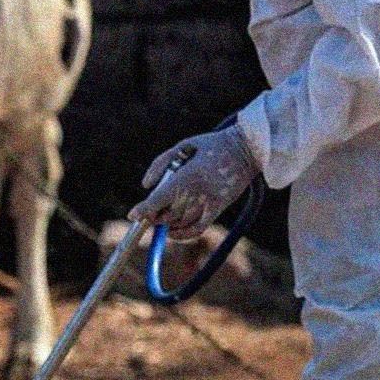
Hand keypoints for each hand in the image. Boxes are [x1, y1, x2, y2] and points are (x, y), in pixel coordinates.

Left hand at [128, 123, 257, 240]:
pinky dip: (183, 234)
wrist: (246, 149)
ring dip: (166, 222)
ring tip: (161, 216)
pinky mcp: (218, 208)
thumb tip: (146, 185)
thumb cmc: (211, 145)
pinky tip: (172, 232)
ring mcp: (209, 202)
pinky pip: (197, 229)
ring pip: (180, 222)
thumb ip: (161, 164)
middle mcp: (197, 192)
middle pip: (167, 214)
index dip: (144, 210)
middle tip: (148, 211)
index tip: (133, 215)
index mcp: (187, 175)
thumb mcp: (183, 145)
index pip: (159, 199)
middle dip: (154, 215)